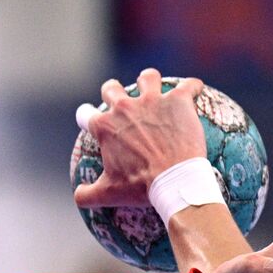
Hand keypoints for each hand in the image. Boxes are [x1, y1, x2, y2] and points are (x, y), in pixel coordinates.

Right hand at [73, 68, 207, 208]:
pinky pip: (189, 85)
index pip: (86, 114)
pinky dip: (192, 88)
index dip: (85, 116)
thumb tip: (79, 195)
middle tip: (120, 103)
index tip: (89, 120)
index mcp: (105, 126)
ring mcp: (153, 101)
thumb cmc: (140, 186)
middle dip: (112, 91)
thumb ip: (87, 194)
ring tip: (154, 90)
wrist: (174, 180)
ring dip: (149, 81)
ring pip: (148, 77)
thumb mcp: (108, 194)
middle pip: (111, 88)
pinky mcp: (179, 101)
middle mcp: (125, 108)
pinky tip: (194, 92)